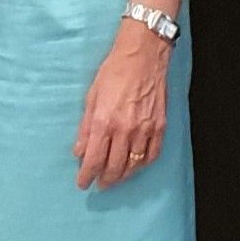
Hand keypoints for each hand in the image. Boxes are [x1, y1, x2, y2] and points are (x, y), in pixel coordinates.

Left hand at [73, 25, 169, 189]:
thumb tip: (80, 151)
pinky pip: (151, 154)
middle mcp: (125, 130)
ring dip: (122, 176)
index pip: (94, 160)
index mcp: (104, 122)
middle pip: (114, 168)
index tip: (82, 183)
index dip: (86, 175)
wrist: (143, 56)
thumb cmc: (114, 72)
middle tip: (99, 183)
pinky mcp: (159, 126)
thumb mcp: (91, 98)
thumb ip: (86, 128)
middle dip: (104, 180)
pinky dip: (142, 164)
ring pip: (133, 165)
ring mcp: (145, 130)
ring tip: (115, 178)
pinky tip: (135, 165)